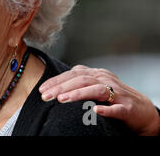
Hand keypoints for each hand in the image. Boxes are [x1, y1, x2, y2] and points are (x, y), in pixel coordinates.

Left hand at [39, 65, 159, 135]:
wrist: (142, 109)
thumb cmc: (113, 97)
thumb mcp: (94, 86)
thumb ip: (77, 83)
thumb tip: (53, 86)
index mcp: (96, 74)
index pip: (72, 74)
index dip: (56, 81)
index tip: (41, 89)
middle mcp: (105, 79)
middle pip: (80, 80)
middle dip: (61, 87)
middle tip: (46, 96)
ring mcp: (117, 93)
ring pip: (96, 90)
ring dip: (78, 94)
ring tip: (61, 100)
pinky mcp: (127, 107)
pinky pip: (116, 108)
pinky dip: (106, 109)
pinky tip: (95, 110)